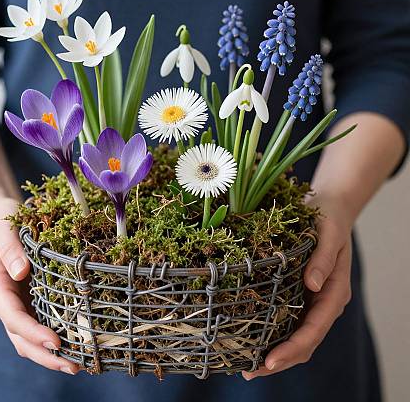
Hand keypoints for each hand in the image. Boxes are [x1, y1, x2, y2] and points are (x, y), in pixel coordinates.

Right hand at [0, 195, 79, 374]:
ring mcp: (17, 304)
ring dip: (49, 354)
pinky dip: (53, 339)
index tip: (55, 341)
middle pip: (21, 337)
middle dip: (44, 354)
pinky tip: (74, 344)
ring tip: (77, 364)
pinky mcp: (29, 301)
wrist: (0, 221)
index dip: (33, 332)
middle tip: (72, 365)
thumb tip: (20, 273)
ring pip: (29, 339)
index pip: (13, 317)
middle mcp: (5, 302)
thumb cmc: (2, 223)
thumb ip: (10, 250)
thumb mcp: (4, 230)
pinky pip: (39, 325)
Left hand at [242, 192, 352, 379]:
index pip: (314, 329)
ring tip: (246, 364)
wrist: (331, 209)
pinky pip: (286, 320)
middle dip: (279, 359)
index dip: (293, 348)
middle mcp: (322, 302)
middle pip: (304, 341)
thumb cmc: (329, 221)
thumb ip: (323, 260)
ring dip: (274, 352)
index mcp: (333, 292)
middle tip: (249, 371)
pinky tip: (251, 338)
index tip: (270, 361)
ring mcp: (310, 300)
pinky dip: (272, 334)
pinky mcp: (298, 293)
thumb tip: (312, 285)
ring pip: (294, 336)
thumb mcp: (329, 235)